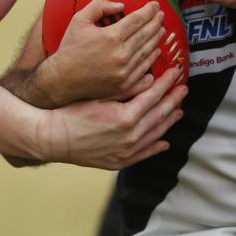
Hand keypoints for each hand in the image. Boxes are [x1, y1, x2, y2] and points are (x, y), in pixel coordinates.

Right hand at [37, 66, 187, 168]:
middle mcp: (130, 137)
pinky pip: (144, 154)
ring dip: (169, 120)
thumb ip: (127, 90)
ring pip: (155, 134)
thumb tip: (150, 80)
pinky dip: (156, 147)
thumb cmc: (72, 111)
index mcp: (126, 117)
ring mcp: (126, 152)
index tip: (176, 73)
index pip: (155, 97)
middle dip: (173, 100)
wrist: (52, 137)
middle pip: (159, 115)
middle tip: (183, 88)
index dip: (167, 83)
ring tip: (178, 110)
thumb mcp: (100, 95)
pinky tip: (164, 141)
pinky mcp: (119, 162)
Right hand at [45, 0, 165, 103]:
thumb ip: (99, 6)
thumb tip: (121, 5)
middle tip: (161, 15)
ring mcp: (124, 72)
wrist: (62, 79)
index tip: (155, 5)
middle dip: (156, 22)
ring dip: (157, 39)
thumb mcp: (79, 20)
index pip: (138, 19)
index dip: (149, 11)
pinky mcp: (124, 85)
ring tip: (161, 30)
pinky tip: (155, 51)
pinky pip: (145, 70)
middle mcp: (121, 55)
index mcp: (111, 37)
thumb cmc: (70, 48)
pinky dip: (152, 59)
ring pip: (148, 51)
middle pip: (147, 34)